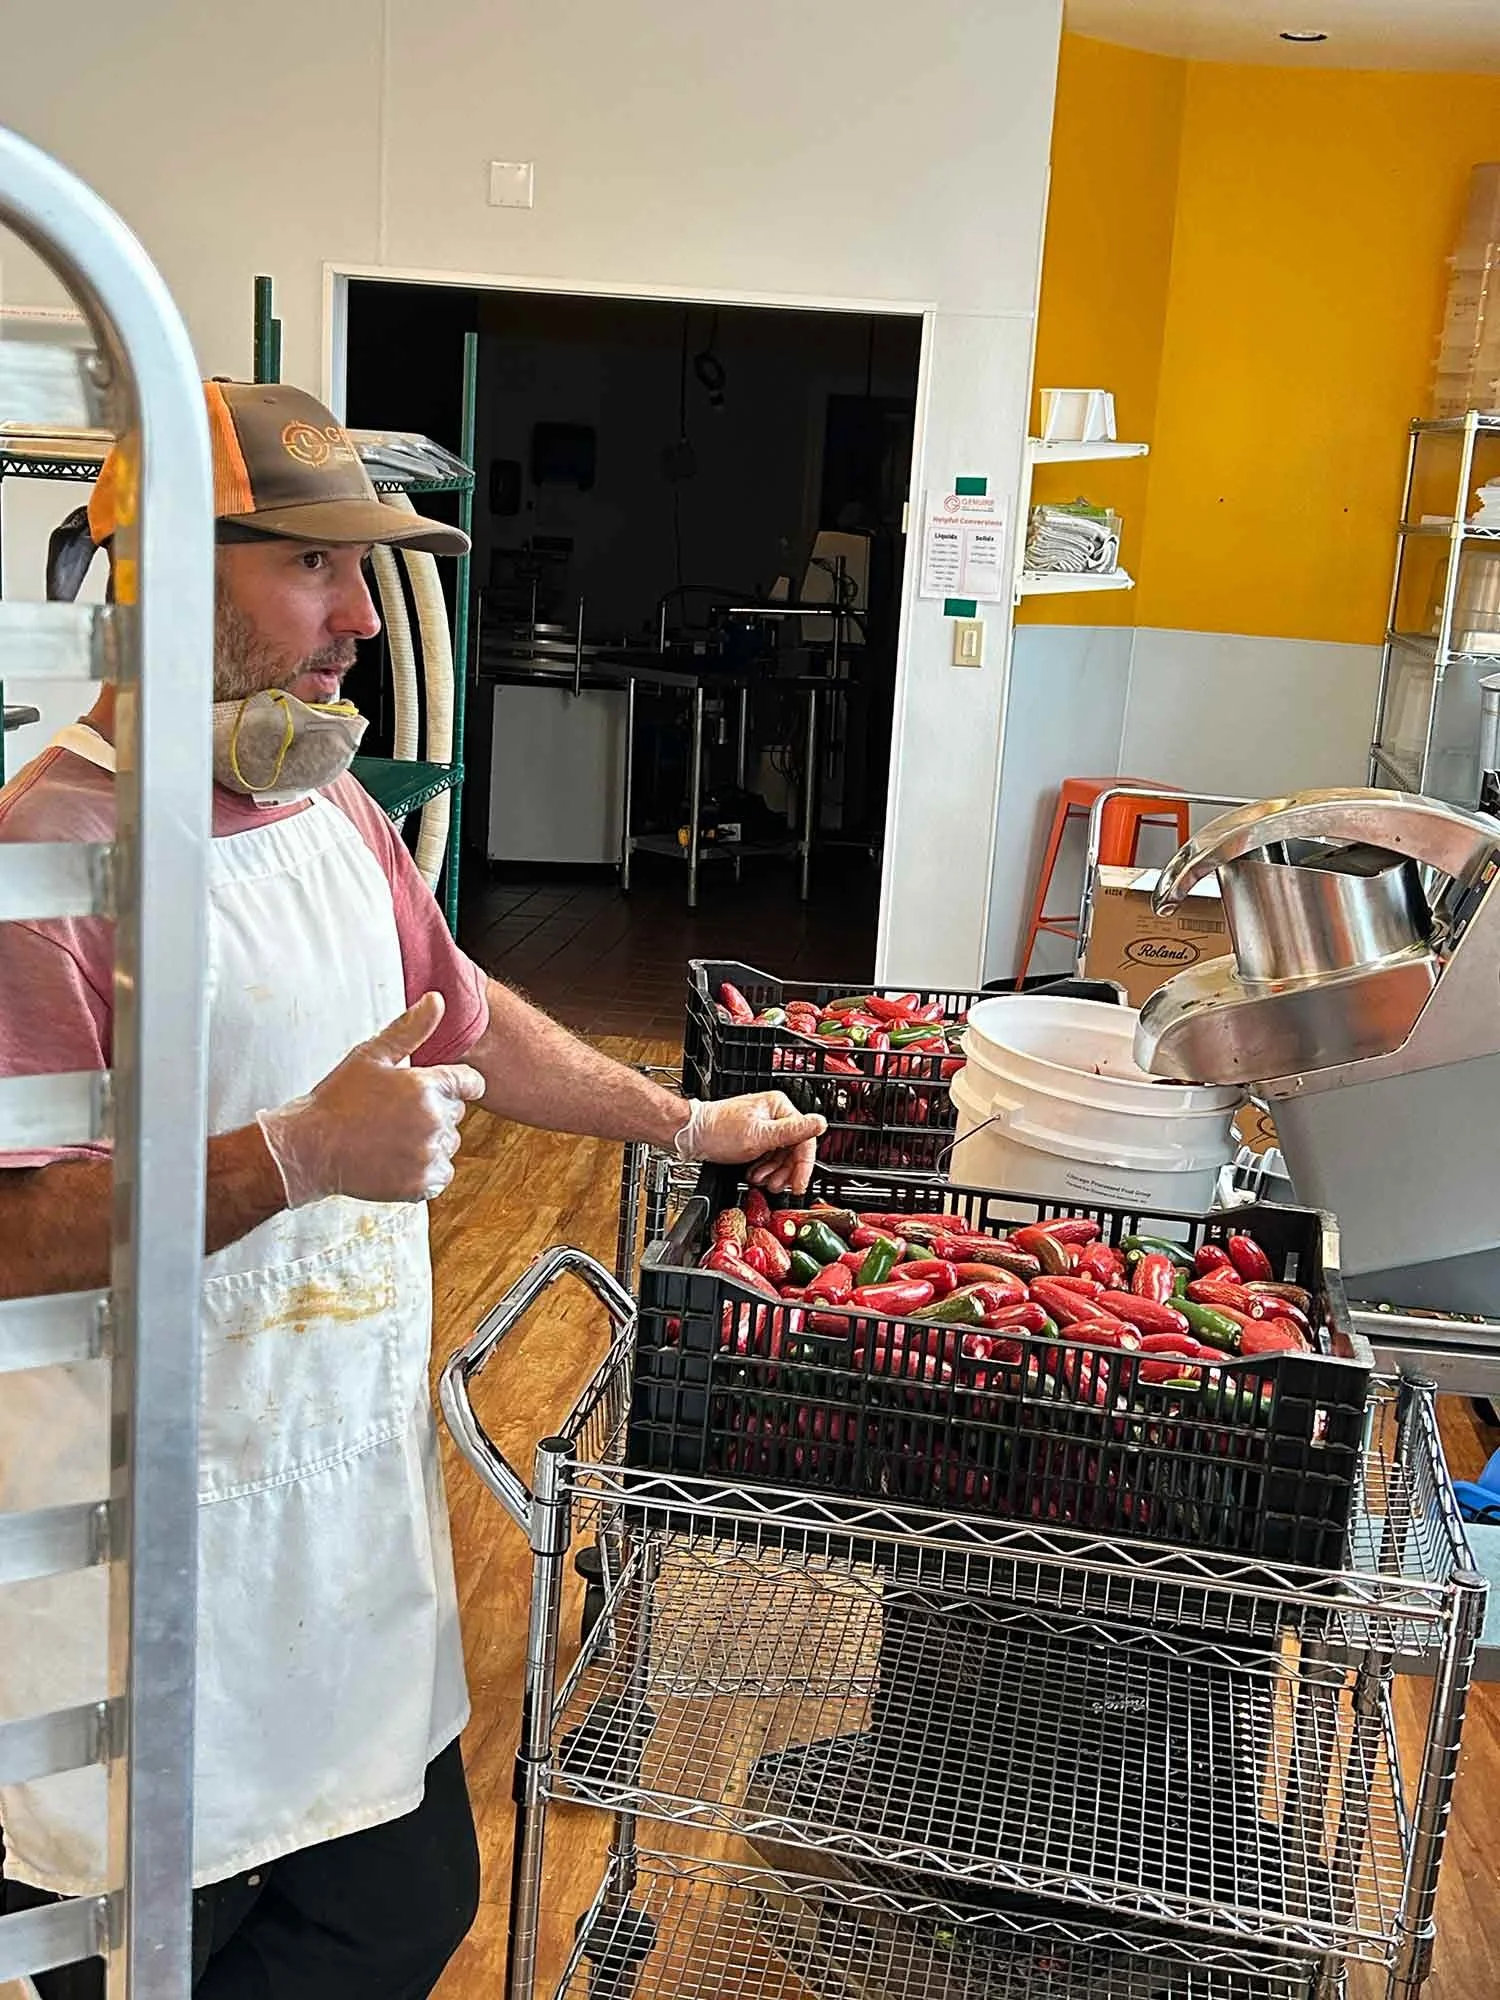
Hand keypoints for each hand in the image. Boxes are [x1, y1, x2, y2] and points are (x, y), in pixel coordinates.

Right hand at [256, 991, 484, 1207]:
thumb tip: (437, 999)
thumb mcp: (370, 1055)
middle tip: (396, 1115)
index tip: (439, 1090)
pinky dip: (425, 1170)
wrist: (310, 1149)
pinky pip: (441, 1174)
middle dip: (435, 1111)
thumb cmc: (337, 1100)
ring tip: (393, 1137)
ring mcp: (428, 1154)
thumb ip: (409, 1028)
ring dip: (431, 1142)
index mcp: (426, 1086)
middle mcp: (434, 1120)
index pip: (470, 1083)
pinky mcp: (421, 1184)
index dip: (456, 1085)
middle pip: (457, 1114)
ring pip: (450, 1144)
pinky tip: (397, 1159)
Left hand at [673, 1091, 825, 1195]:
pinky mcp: (756, 1138)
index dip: (804, 1165)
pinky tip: (754, 1175)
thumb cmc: (718, 1131)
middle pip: (794, 1150)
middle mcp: (775, 1115)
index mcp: (779, 1107)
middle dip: (785, 1171)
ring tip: (761, 1181)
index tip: (799, 1184)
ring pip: (782, 1157)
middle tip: (776, 1186)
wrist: (691, 1135)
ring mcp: (765, 1127)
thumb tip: (819, 1123)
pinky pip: (769, 1158)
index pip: (805, 1139)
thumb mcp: (759, 1135)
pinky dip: (764, 1170)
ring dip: (774, 1173)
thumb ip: (792, 1132)